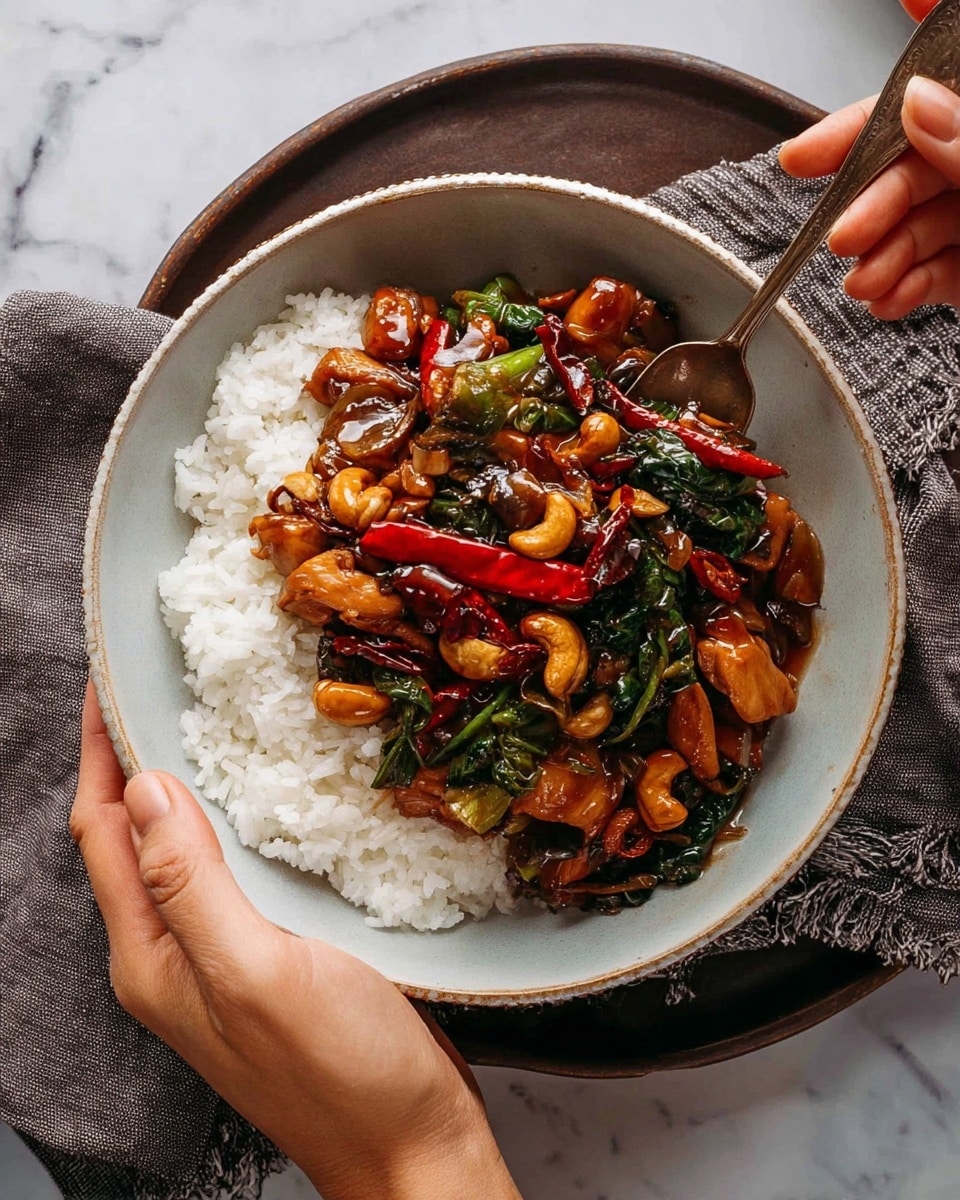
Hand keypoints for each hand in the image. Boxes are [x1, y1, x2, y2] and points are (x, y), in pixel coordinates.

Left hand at [70, 683, 521, 1199]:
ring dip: (180, 785)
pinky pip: (230, 870)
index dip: (99, 752)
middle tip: (152, 685)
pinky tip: (261, 796)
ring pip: (180, 850)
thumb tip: (145, 790)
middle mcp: (174, 955)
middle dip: (128, 759)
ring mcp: (221, 957)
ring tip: (198, 720)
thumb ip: (191, 884)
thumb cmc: (339, 1073)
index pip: (101, 832)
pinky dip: (231, 820)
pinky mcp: (269, 955)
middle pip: (130, 838)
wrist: (410, 1143)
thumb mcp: (257, 973)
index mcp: (153, 957)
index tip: (109, 681)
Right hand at [779, 0, 959, 318]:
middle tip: (842, 231)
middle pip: (914, 153)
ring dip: (880, 254)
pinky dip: (905, 287)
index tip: (843, 88)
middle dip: (869, 196)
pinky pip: (934, 268)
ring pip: (917, 217)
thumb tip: (916, 104)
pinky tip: (888, 298)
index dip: (899, 54)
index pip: (945, 66)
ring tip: (865, 281)